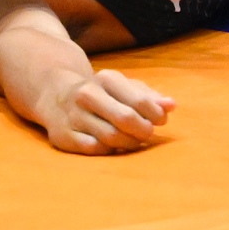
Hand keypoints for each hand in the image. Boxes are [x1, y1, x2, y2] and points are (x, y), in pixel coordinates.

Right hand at [41, 68, 173, 154]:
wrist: (56, 95)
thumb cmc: (101, 93)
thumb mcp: (124, 87)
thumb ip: (149, 96)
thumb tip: (172, 106)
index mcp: (106, 79)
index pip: (139, 100)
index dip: (155, 114)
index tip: (160, 120)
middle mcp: (87, 95)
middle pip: (125, 119)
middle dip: (143, 130)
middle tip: (148, 134)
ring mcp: (74, 116)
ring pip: (111, 137)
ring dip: (129, 143)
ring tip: (135, 141)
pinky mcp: (63, 136)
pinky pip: (94, 149)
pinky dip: (109, 150)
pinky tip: (114, 147)